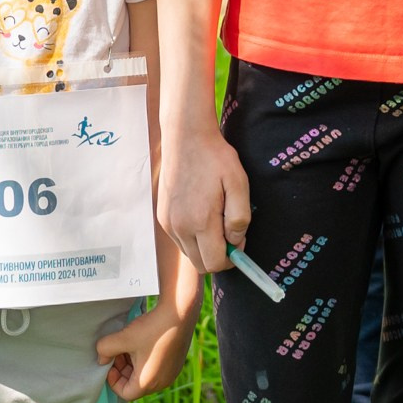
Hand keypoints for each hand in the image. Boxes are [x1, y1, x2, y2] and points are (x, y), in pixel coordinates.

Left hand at [96, 305, 195, 399]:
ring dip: (133, 364)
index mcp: (148, 382)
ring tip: (129, 345)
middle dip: (123, 370)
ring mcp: (171, 373)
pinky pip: (156, 368)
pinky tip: (143, 342)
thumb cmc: (152, 328)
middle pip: (135, 385)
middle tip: (118, 351)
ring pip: (145, 375)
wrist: (180, 312)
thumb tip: (101, 358)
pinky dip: (146, 360)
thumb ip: (105, 350)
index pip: (125, 393)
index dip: (113, 380)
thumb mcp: (123, 338)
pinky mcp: (176, 363)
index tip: (110, 362)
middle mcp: (162, 382)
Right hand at [159, 124, 249, 274]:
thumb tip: (236, 242)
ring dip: (205, 246)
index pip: (215, 263)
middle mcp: (180, 227)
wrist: (185, 137)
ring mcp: (168, 223)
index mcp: (200, 221)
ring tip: (215, 218)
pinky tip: (201, 213)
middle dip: (218, 255)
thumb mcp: (238, 183)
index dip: (232, 259)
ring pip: (190, 254)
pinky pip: (181, 241)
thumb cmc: (215, 159)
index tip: (239, 241)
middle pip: (201, 264)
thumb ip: (239, 218)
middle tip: (229, 231)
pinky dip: (193, 237)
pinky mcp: (162, 217)